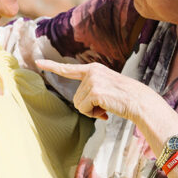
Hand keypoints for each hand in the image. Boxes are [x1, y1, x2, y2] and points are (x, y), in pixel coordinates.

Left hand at [35, 58, 157, 122]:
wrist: (139, 102)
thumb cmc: (124, 98)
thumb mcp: (106, 87)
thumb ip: (91, 89)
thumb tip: (81, 105)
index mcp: (93, 69)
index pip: (68, 69)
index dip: (52, 67)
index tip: (38, 63)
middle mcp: (92, 72)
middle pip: (75, 96)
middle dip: (88, 106)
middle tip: (105, 105)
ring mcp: (93, 81)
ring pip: (79, 104)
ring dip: (91, 110)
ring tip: (107, 106)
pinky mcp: (95, 92)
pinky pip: (84, 109)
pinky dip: (94, 114)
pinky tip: (106, 111)